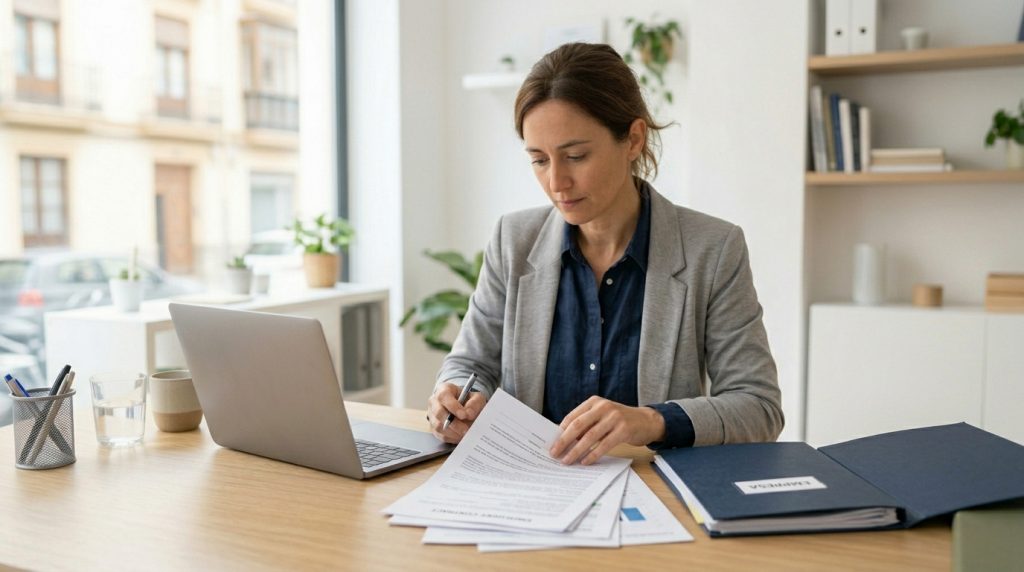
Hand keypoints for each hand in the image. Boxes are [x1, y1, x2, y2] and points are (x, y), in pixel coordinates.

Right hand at [426, 382, 486, 443]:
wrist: (464, 408)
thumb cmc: (469, 401)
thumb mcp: (477, 398)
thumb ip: (475, 404)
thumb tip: (468, 413)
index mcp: (444, 390)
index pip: (444, 397)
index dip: (453, 406)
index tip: (464, 415)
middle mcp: (434, 402)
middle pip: (439, 413)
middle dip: (454, 423)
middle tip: (466, 430)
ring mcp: (432, 415)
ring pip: (438, 426)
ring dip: (453, 432)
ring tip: (465, 434)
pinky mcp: (433, 427)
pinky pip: (440, 435)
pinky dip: (451, 437)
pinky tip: (460, 436)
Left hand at [549, 397, 665, 464]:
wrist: (646, 421)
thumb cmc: (620, 420)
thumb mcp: (602, 416)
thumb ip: (587, 424)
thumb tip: (565, 440)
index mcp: (594, 402)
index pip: (573, 416)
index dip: (561, 431)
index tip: (552, 443)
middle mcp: (603, 407)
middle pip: (578, 425)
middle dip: (564, 441)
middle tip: (555, 453)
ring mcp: (614, 418)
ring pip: (590, 436)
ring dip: (576, 450)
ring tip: (567, 460)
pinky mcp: (624, 430)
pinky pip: (604, 445)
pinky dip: (593, 454)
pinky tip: (585, 461)